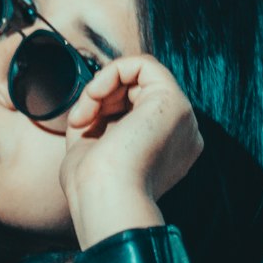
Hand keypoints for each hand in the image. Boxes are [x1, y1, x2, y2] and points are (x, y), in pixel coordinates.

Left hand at [60, 54, 203, 247]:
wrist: (104, 199)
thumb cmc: (94, 187)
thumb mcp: (93, 146)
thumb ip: (100, 119)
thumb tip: (96, 98)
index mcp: (167, 150)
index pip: (135, 109)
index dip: (104, 107)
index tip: (81, 124)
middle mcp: (182, 135)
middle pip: (137, 91)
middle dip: (102, 96)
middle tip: (80, 119)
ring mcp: (182, 118)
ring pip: (138, 75)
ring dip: (102, 87)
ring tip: (85, 114)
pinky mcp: (174, 101)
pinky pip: (142, 64)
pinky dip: (111, 72)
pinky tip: (95, 96)